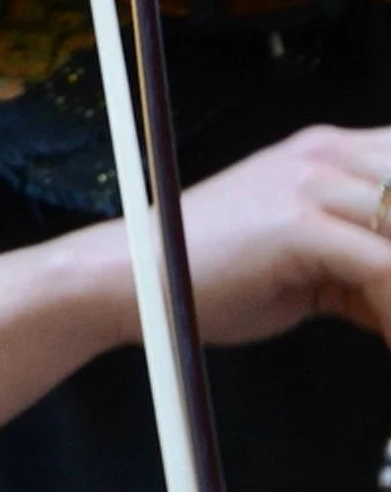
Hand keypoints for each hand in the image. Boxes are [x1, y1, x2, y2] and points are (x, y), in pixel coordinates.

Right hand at [151, 125, 390, 346]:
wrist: (127, 280)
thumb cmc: (196, 280)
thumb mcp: (295, 272)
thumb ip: (355, 277)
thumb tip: (390, 307)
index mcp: (329, 154)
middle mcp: (328, 154)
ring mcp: (313, 183)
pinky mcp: (297, 223)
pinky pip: (381, 265)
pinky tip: (389, 337)